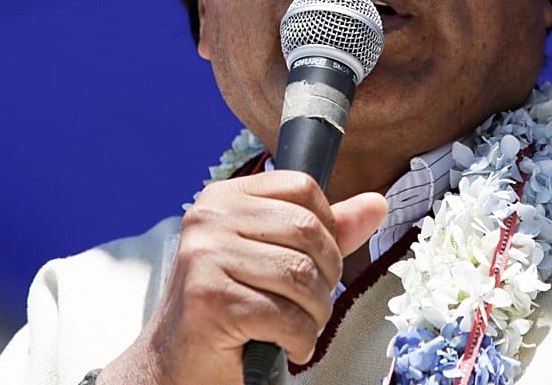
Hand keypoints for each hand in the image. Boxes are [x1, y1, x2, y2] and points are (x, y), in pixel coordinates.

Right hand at [98, 171, 387, 384]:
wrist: (175, 365)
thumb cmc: (227, 310)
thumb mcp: (275, 259)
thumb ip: (324, 232)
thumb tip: (376, 204)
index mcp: (223, 197)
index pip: (303, 187)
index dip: (327, 229)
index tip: (315, 262)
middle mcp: (209, 218)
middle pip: (308, 232)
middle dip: (325, 278)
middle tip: (308, 305)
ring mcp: (205, 257)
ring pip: (302, 277)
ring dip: (314, 315)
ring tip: (296, 327)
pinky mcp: (210, 300)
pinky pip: (287, 317)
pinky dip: (299, 341)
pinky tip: (283, 345)